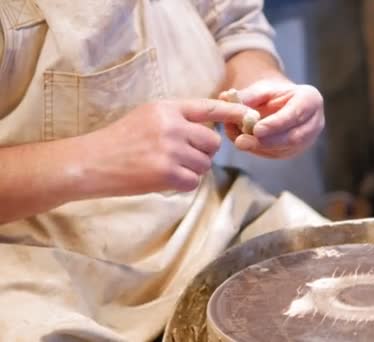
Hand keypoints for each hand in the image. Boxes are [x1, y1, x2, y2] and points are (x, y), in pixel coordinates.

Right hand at [80, 99, 247, 195]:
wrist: (90, 162)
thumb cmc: (119, 141)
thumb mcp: (148, 117)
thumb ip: (178, 119)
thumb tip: (210, 132)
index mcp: (167, 108)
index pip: (208, 108)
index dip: (232, 111)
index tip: (250, 115)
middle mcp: (172, 126)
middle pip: (213, 143)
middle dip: (204, 153)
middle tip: (183, 157)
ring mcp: (170, 149)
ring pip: (204, 164)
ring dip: (192, 170)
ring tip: (166, 167)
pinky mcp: (167, 173)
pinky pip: (193, 182)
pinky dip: (182, 184)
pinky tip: (163, 179)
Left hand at [219, 81, 324, 158]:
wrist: (282, 104)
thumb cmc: (273, 94)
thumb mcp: (261, 89)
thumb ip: (246, 95)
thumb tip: (225, 97)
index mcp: (311, 99)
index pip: (296, 113)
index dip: (276, 123)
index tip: (256, 129)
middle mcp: (315, 121)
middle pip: (294, 136)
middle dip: (267, 141)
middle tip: (242, 141)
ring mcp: (308, 139)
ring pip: (286, 149)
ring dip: (260, 147)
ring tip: (239, 141)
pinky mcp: (297, 151)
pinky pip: (279, 154)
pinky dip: (260, 151)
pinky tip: (246, 144)